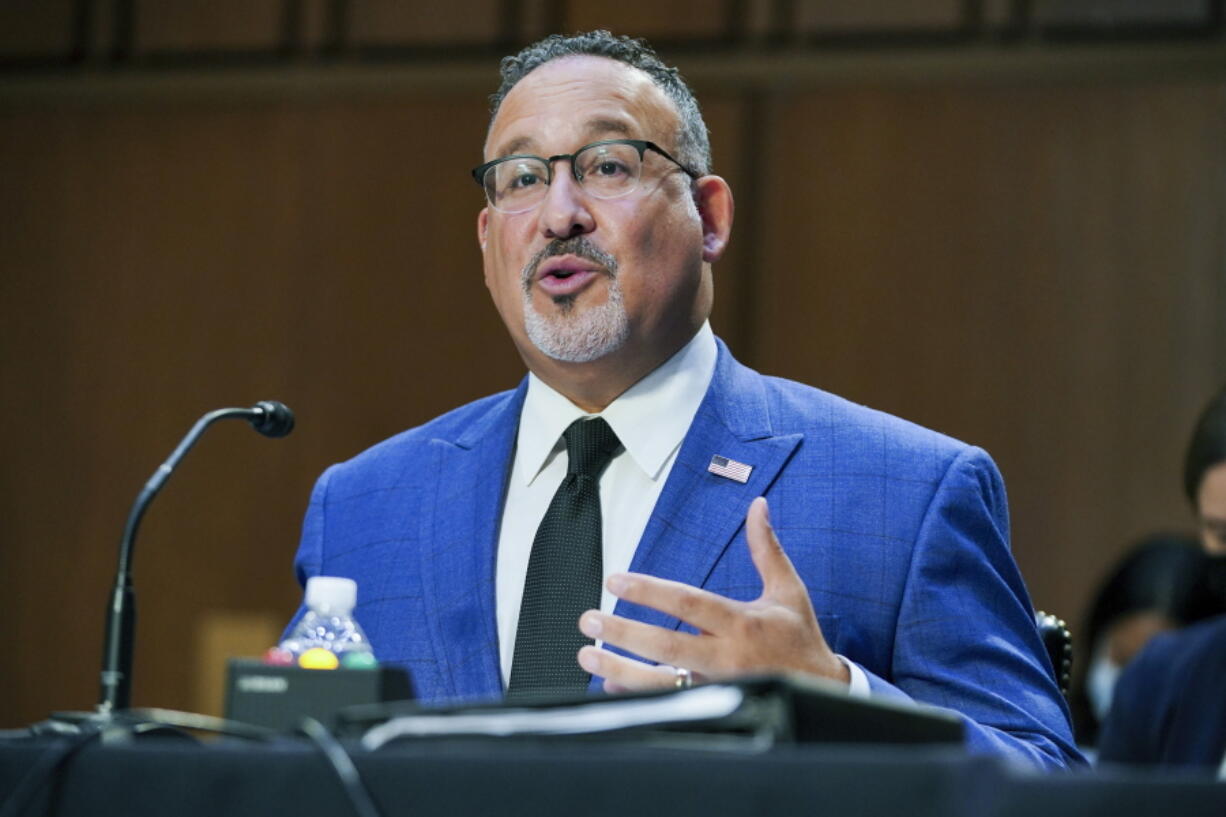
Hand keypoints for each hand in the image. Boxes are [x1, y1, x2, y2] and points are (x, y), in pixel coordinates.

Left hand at [576, 496, 848, 692]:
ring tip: (588, 654)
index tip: (616, 581)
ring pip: (661, 682)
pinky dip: (636, 696)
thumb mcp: (788, 590)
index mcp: (742, 623)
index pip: (688, 603)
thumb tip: (757, 505)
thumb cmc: (799, 637)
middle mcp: (727, 657)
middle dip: (623, 633)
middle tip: (588, 620)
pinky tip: (609, 683)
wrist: (822, 691)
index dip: (649, 592)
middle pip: (666, 646)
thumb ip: (766, 549)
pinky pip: (669, 703)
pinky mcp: (714, 705)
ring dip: (619, 669)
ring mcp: (718, 686)